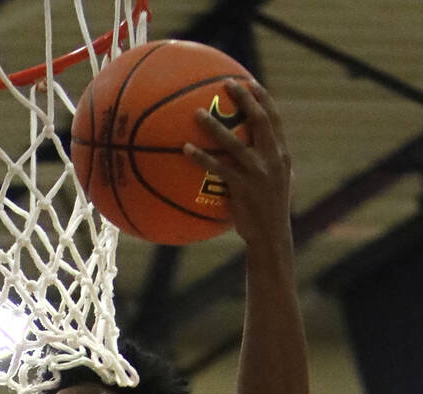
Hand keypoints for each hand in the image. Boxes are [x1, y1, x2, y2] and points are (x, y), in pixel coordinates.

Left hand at [184, 79, 292, 248]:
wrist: (270, 236)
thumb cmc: (269, 212)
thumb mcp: (278, 184)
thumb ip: (268, 164)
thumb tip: (252, 150)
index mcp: (281, 155)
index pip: (274, 119)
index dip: (262, 98)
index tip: (249, 82)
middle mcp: (272, 159)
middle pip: (259, 121)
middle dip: (243, 99)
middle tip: (225, 84)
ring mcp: (257, 173)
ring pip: (234, 142)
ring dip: (214, 125)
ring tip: (196, 112)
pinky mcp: (242, 188)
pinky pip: (218, 168)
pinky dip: (201, 157)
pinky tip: (185, 149)